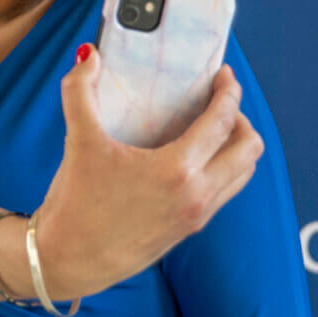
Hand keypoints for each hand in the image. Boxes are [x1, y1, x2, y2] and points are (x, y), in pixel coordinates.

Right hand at [32, 50, 261, 298]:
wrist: (68, 260)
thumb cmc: (75, 205)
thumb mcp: (79, 142)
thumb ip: (80, 92)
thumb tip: (88, 56)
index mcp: (177, 170)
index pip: (223, 122)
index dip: (230, 92)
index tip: (224, 76)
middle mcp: (196, 195)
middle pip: (249, 149)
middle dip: (241, 119)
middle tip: (219, 104)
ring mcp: (196, 215)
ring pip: (243, 175)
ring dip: (237, 147)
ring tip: (212, 130)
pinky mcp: (188, 230)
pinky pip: (224, 193)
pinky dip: (223, 170)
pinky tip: (193, 161)